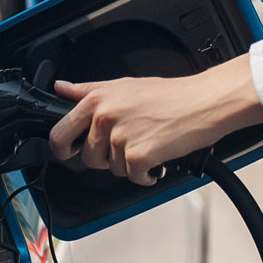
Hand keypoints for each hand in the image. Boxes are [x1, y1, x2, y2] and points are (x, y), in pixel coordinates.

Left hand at [46, 58, 262, 186]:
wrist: (203, 102)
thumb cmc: (170, 94)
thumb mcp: (123, 85)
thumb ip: (87, 90)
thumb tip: (60, 88)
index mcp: (96, 99)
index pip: (60, 132)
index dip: (62, 148)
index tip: (69, 151)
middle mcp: (104, 117)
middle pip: (86, 157)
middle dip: (102, 159)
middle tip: (122, 148)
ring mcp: (120, 138)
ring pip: (111, 168)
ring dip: (129, 164)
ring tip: (148, 144)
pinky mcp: (138, 156)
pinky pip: (133, 177)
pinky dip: (147, 174)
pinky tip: (158, 157)